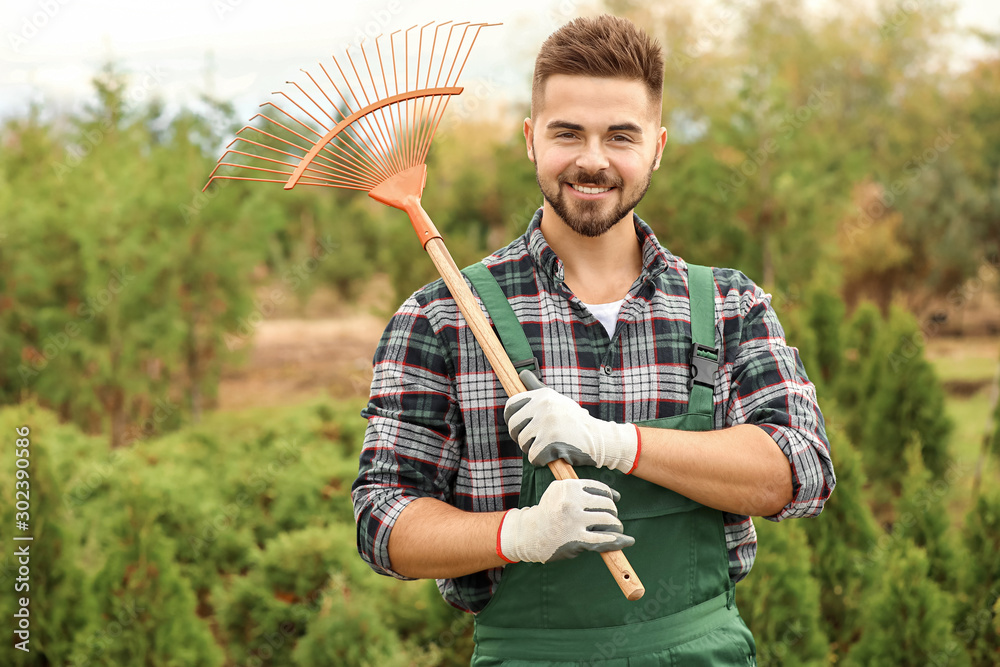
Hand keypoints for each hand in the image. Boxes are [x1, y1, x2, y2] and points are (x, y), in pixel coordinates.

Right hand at [497, 478, 633, 562]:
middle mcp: (572, 502)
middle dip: (612, 512)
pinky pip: (605, 540)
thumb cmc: (549, 512)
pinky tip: (627, 541)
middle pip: (607, 505)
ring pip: (609, 521)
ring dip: (616, 526)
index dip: (611, 495)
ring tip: (615, 529)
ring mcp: (574, 521)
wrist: (529, 534)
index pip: (600, 488)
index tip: (615, 500)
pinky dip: (619, 541)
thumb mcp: (559, 492)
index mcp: (569, 487)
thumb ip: (584, 490)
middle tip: (609, 519)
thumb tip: (616, 495)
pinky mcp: (577, 540)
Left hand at [503, 370, 638, 472]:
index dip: (511, 419)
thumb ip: (537, 390)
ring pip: (522, 443)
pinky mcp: (551, 443)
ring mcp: (547, 424)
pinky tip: (554, 455)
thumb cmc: (575, 421)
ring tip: (549, 445)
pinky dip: (541, 460)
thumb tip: (521, 373)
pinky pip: (533, 456)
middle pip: (513, 427)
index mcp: (543, 395)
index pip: (511, 406)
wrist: (599, 438)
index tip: (519, 427)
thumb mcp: (558, 400)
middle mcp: (544, 406)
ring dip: (532, 449)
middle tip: (535, 440)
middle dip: (520, 437)